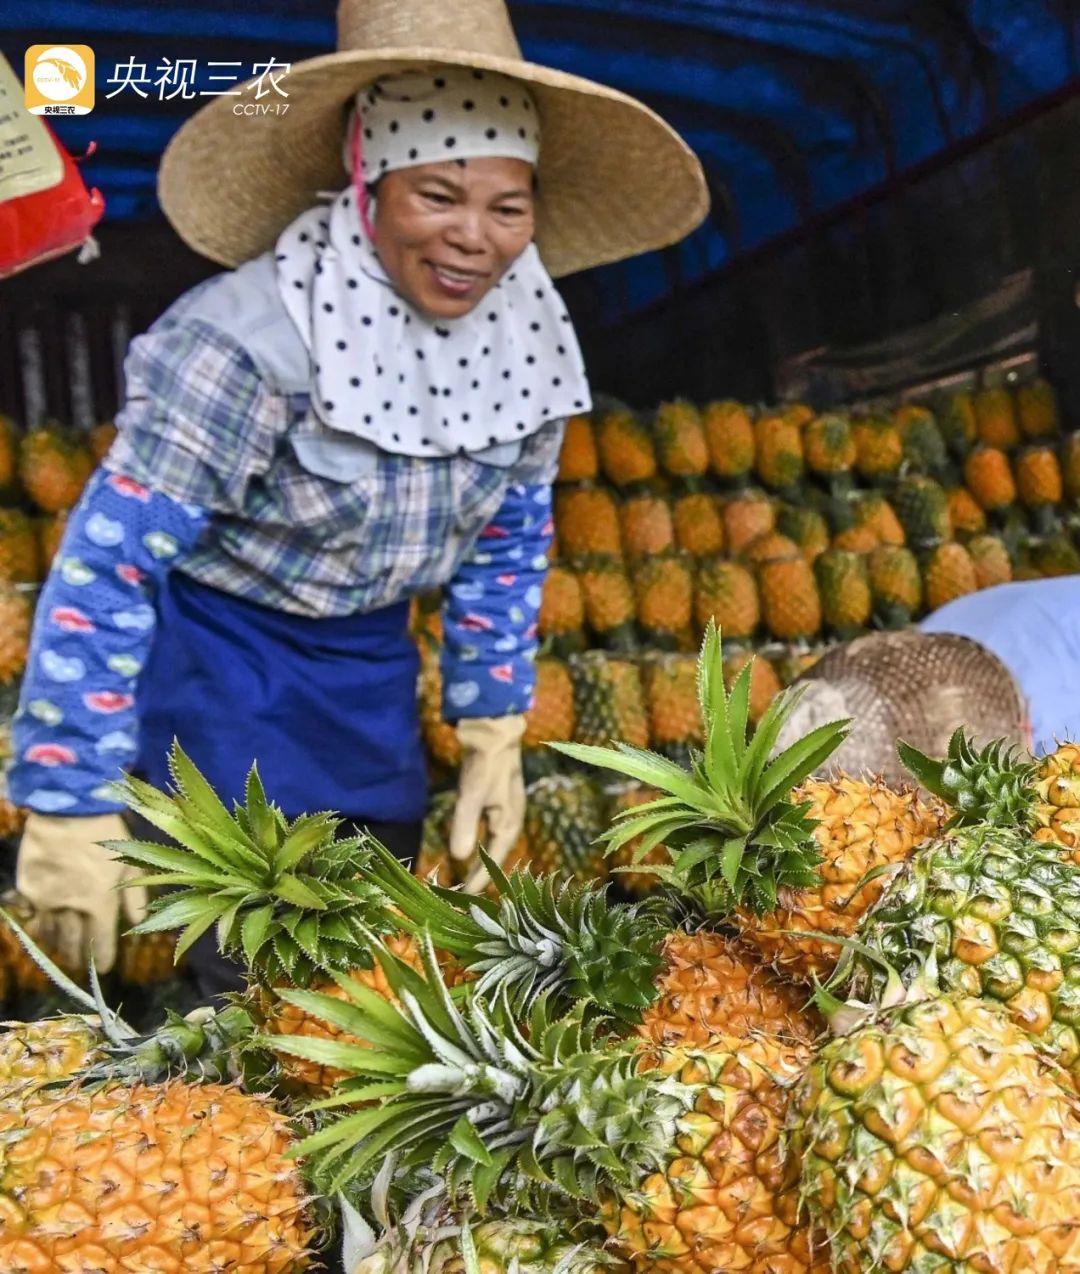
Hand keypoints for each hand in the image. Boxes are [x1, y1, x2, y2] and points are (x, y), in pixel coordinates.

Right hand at [15, 812, 146, 973]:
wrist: (68, 809)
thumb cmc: (106, 833)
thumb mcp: (129, 863)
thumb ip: (134, 896)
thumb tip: (139, 922)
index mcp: (99, 903)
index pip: (101, 942)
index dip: (104, 958)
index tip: (106, 968)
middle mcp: (71, 908)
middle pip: (73, 944)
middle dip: (80, 956)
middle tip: (83, 963)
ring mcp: (46, 900)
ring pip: (50, 935)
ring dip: (59, 944)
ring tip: (65, 949)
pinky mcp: (28, 889)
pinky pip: (33, 916)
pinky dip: (40, 925)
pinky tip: (45, 928)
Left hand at [450, 715, 525, 892]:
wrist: (495, 732)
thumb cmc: (487, 764)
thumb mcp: (473, 794)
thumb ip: (464, 825)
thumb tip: (457, 857)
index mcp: (508, 825)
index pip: (492, 863)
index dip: (478, 881)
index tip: (463, 898)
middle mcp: (508, 823)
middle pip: (493, 858)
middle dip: (479, 876)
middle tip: (460, 895)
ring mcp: (503, 814)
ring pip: (490, 847)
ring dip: (478, 863)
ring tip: (463, 879)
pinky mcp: (495, 804)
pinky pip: (486, 835)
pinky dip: (477, 846)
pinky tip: (466, 849)